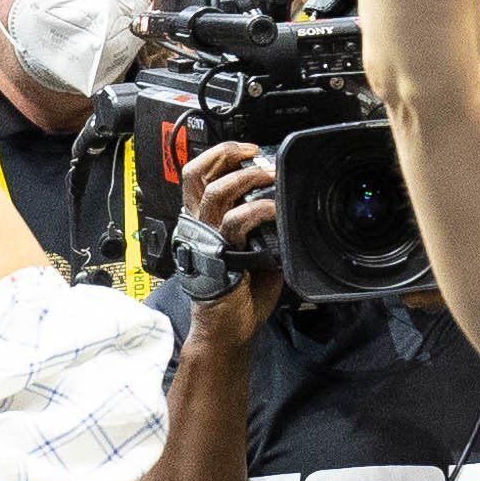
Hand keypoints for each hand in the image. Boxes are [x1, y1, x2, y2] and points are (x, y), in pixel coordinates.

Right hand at [179, 138, 283, 344]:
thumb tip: (284, 203)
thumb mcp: (252, 248)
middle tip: (253, 154)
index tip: (249, 151)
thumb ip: (259, 225)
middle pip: (195, 173)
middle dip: (226, 154)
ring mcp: (205, 237)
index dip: (220, 155)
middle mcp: (197, 224)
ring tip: (268, 175)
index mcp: (201, 220)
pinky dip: (258, 209)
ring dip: (245, 177)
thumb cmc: (241, 294)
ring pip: (215, 190)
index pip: (198, 174)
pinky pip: (235, 221)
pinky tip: (275, 209)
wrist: (229, 329)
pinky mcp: (219, 252)